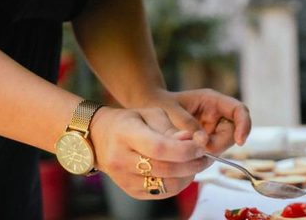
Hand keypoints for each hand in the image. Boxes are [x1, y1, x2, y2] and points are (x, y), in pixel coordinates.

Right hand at [88, 106, 210, 199]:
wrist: (100, 138)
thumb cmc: (129, 122)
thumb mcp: (149, 114)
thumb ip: (171, 128)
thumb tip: (191, 141)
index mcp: (125, 134)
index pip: (159, 148)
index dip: (184, 150)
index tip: (200, 146)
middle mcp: (121, 159)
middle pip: (165, 169)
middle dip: (191, 164)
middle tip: (205, 156)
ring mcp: (124, 179)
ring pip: (165, 185)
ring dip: (188, 176)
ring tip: (196, 164)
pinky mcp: (130, 191)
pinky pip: (161, 192)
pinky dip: (178, 184)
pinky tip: (183, 172)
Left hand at [140, 89, 251, 155]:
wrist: (147, 111)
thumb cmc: (159, 105)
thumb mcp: (171, 111)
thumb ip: (188, 125)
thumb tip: (204, 144)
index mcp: (211, 100)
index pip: (238, 110)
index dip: (244, 125)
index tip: (240, 141)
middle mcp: (215, 114)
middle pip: (232, 132)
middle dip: (220, 144)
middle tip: (200, 151)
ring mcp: (211, 129)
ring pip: (222, 145)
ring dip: (210, 152)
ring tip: (187, 151)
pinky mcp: (205, 141)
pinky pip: (211, 151)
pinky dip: (202, 156)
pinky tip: (187, 155)